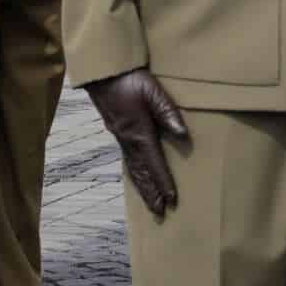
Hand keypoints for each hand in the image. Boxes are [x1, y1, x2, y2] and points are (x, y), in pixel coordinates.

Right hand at [85, 69, 188, 216]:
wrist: (104, 72)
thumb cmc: (130, 79)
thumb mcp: (153, 92)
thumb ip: (168, 113)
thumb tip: (182, 135)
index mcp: (139, 132)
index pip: (154, 164)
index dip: (163, 183)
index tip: (172, 200)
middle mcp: (128, 140)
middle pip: (142, 173)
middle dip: (151, 194)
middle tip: (160, 213)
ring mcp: (121, 137)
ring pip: (133, 169)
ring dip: (142, 188)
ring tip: (151, 204)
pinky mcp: (118, 132)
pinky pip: (128, 160)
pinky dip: (134, 176)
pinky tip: (138, 179)